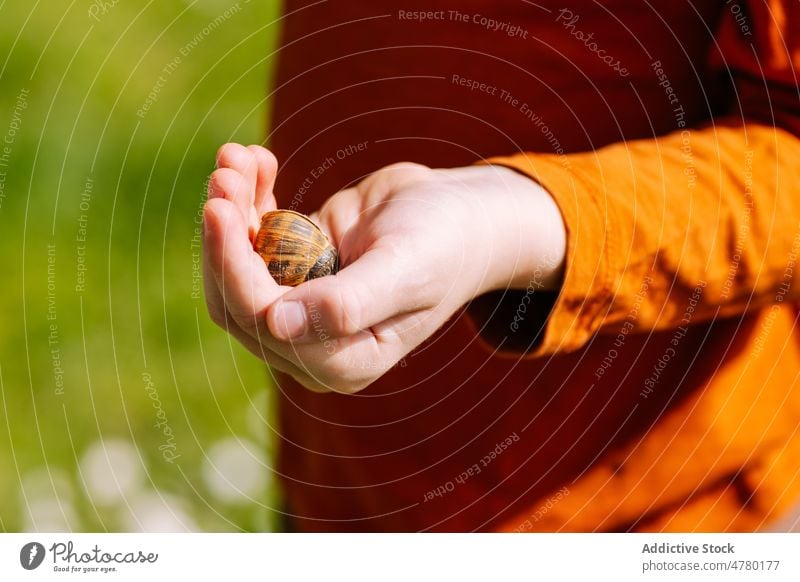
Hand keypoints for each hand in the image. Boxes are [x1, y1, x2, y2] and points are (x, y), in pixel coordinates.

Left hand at [203, 143, 565, 392]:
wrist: (461, 213)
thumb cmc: (445, 243)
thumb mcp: (406, 270)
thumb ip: (349, 303)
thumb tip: (278, 326)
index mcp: (344, 360)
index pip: (265, 325)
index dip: (234, 270)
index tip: (221, 209)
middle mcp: (315, 342)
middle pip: (238, 300)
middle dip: (224, 239)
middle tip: (224, 176)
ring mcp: (302, 304)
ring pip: (238, 267)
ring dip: (231, 211)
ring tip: (236, 158)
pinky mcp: (296, 267)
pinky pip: (253, 238)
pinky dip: (248, 199)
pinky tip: (257, 160)